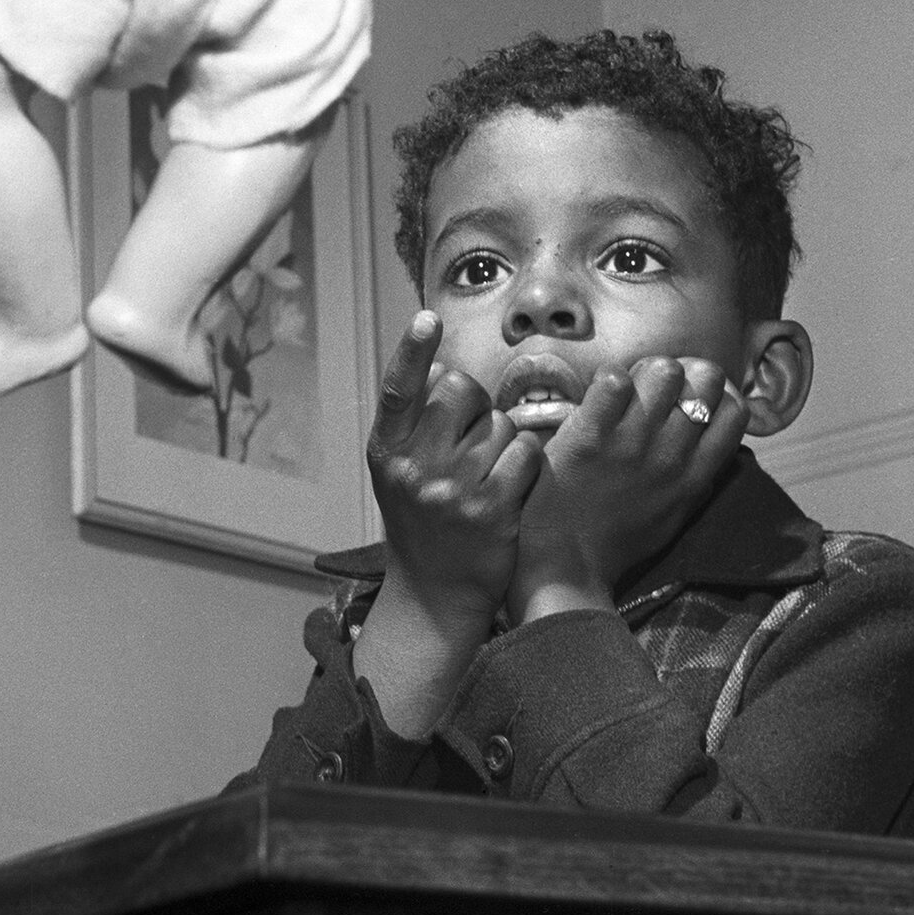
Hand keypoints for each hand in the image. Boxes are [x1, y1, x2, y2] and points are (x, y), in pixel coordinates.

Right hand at [365, 312, 541, 634]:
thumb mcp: (399, 472)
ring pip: (499, 422)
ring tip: (486, 473)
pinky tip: (511, 485)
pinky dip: (525, 462)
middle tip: (470, 435)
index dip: (413, 350)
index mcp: (388, 451)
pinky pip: (524, 452)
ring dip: (502, 439)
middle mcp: (415, 467)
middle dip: (474, 402)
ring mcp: (453, 489)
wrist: (434, 595)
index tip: (427, 319)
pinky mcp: (492, 509)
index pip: (399, 388)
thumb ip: (415, 423)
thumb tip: (444, 366)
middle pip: (460, 390)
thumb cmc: (422, 522)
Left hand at [507, 357, 748, 624]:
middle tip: (659, 388)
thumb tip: (715, 453)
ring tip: (628, 390)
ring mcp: (631, 444)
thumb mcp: (673, 519)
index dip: (718, 396)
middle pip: (706, 380)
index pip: (735, 414)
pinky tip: (600, 395)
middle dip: (686, 374)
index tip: (694, 399)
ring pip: (664, 371)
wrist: (565, 568)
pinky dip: (609, 380)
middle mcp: (670, 456)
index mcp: (694, 477)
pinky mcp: (589, 436)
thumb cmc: (616, 546)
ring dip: (647, 372)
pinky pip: (614, 381)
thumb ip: (696, 484)